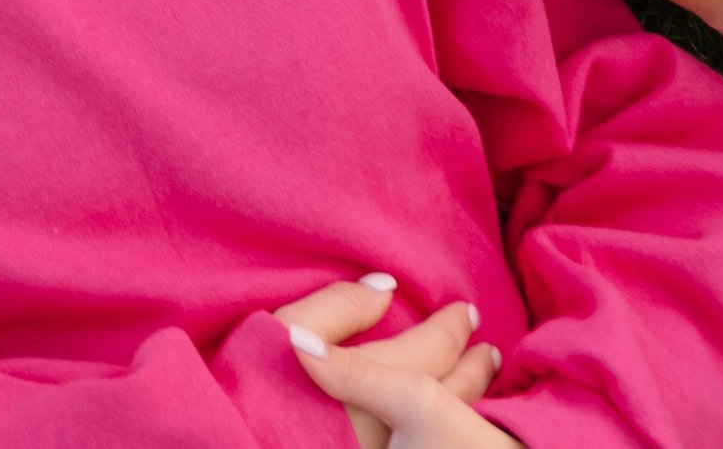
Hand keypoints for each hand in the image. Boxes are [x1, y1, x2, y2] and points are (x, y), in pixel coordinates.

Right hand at [277, 278, 501, 447]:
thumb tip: (383, 289)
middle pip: (449, 391)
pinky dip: (449, 426)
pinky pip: (427, 440)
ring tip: (481, 380)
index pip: (431, 348)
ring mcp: (389, 447)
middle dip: (470, 366)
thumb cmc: (257, 395)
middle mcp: (397, 424)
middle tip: (485, 348)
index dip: (450, 327)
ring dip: (468, 398)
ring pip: (450, 421)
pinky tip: (449, 424)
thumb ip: (336, 310)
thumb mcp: (283, 333)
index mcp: (382, 384)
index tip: (465, 311)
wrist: (237, 447)